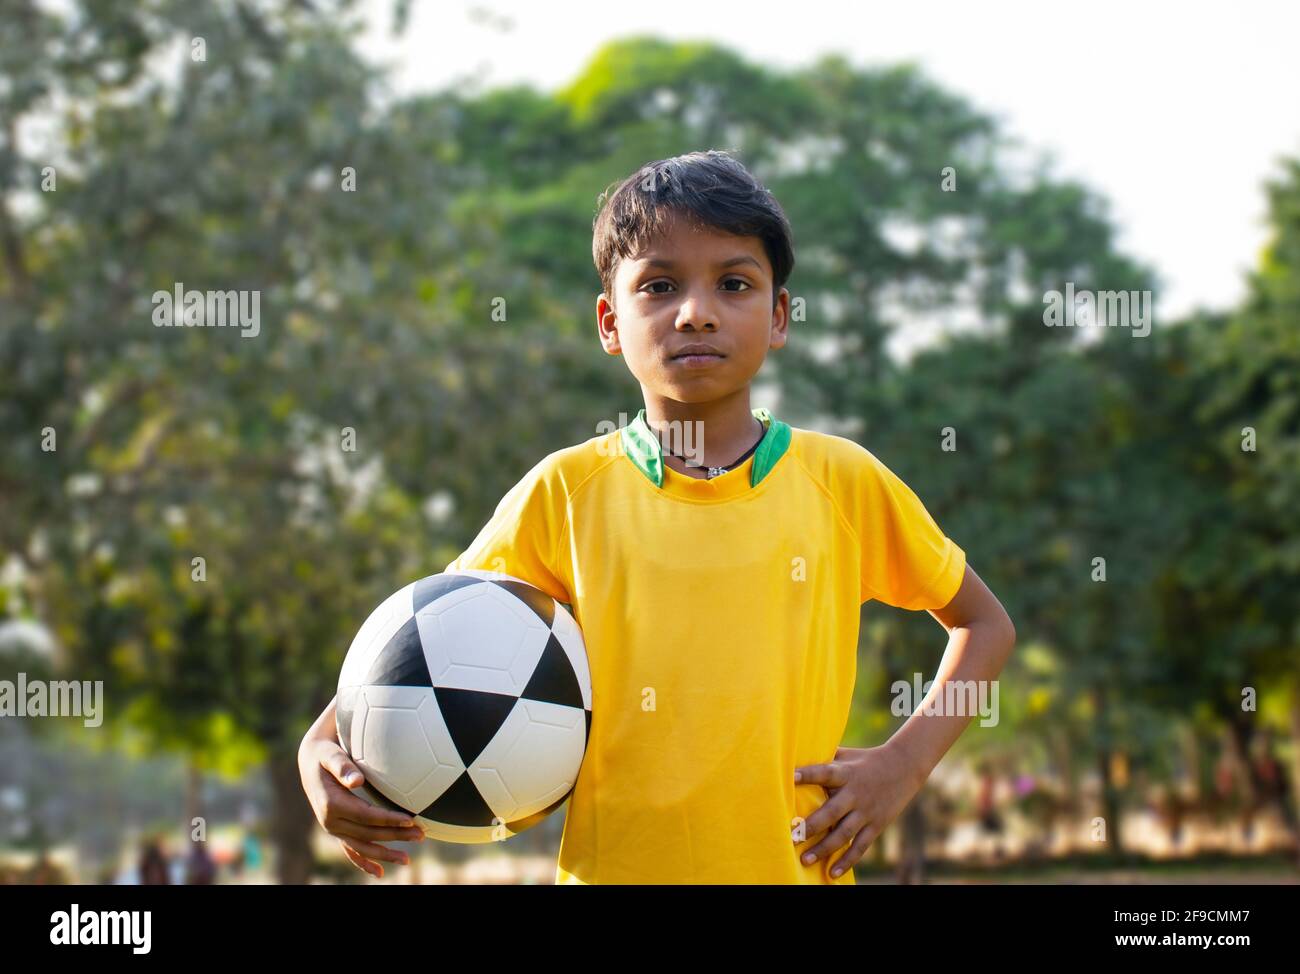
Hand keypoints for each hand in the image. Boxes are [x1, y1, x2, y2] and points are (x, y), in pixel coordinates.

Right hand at [298, 734, 424, 877]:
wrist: (309, 760)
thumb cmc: (324, 754)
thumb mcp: (330, 755)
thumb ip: (342, 766)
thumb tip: (356, 781)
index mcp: (331, 804)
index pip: (366, 815)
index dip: (388, 819)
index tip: (411, 819)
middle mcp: (330, 821)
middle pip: (368, 833)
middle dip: (396, 835)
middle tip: (422, 834)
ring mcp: (333, 829)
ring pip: (362, 846)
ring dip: (385, 854)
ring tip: (407, 859)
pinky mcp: (336, 831)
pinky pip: (351, 851)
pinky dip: (364, 862)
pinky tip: (380, 872)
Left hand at [793, 744, 921, 877]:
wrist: (904, 767)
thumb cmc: (865, 760)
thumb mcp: (847, 754)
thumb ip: (825, 757)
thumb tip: (795, 753)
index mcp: (846, 773)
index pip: (825, 772)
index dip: (808, 774)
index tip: (791, 776)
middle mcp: (855, 793)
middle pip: (832, 811)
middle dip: (811, 826)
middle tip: (792, 837)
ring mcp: (866, 811)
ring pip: (844, 833)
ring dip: (824, 848)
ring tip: (805, 860)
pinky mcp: (876, 825)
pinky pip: (860, 846)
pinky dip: (846, 860)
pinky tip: (831, 872)